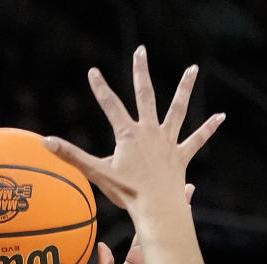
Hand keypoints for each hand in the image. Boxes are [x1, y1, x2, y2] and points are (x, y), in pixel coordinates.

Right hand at [43, 46, 223, 213]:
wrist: (158, 209)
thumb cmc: (128, 194)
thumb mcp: (97, 173)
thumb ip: (71, 156)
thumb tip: (45, 142)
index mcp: (129, 134)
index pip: (110, 105)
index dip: (100, 88)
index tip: (93, 72)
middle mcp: (150, 131)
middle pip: (145, 95)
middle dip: (141, 71)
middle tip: (140, 51)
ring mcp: (168, 142)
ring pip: (177, 109)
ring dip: (185, 88)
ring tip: (193, 69)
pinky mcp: (182, 155)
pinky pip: (197, 139)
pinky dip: (209, 128)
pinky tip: (221, 116)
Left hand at [99, 184, 194, 263]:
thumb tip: (101, 245)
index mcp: (138, 253)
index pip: (142, 223)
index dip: (143, 206)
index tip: (145, 188)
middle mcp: (153, 252)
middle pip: (160, 220)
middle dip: (166, 201)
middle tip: (171, 179)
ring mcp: (166, 257)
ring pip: (172, 228)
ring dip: (179, 210)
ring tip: (185, 188)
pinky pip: (181, 244)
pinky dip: (185, 229)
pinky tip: (189, 214)